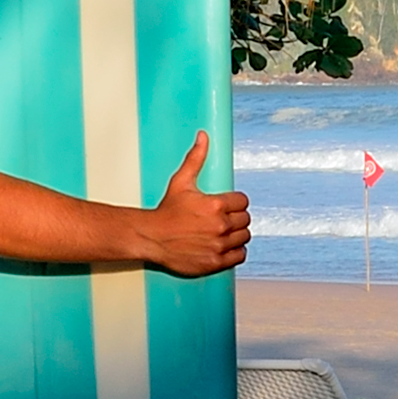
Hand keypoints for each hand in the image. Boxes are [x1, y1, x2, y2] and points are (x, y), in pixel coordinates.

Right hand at [143, 131, 249, 275]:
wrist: (152, 237)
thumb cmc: (166, 210)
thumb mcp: (181, 181)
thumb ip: (196, 158)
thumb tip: (203, 137)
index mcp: (215, 205)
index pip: (243, 202)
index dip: (236, 202)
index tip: (228, 204)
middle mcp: (220, 226)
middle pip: (245, 220)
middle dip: (236, 217)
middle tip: (224, 217)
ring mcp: (218, 245)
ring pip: (244, 237)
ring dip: (237, 234)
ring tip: (224, 231)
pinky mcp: (215, 262)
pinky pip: (239, 256)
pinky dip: (235, 251)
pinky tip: (225, 245)